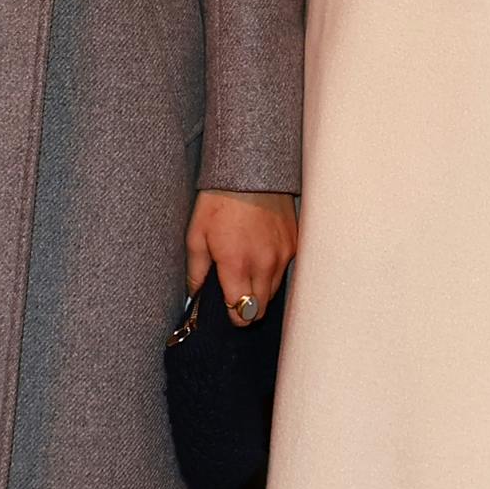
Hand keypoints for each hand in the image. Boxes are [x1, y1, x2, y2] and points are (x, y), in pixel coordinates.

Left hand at [187, 190, 296, 322]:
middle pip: (261, 308)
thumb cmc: (218, 202)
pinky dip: (273, 270)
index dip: (232, 317)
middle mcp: (264, 264)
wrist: (250, 171)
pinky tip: (260, 255)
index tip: (226, 311)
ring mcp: (283, 254)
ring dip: (261, 290)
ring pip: (275, 291)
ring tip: (247, 272)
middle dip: (247, 308)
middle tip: (235, 295)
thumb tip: (195, 297)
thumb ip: (196, 273)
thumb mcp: (196, 236)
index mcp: (237, 265)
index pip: (242, 312)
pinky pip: (285, 269)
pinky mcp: (295, 243)